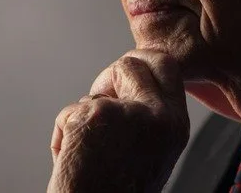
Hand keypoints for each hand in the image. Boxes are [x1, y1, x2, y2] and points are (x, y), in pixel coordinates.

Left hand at [48, 50, 189, 192]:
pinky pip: (70, 112)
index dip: (141, 66)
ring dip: (84, 113)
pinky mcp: (95, 116)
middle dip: (113, 73)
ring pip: (96, 89)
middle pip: (135, 61)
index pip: (167, 65)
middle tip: (100, 98)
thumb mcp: (151, 149)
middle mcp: (160, 115)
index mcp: (177, 125)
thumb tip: (124, 80)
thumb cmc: (116, 192)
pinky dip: (63, 134)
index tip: (123, 82)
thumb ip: (148, 115)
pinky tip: (70, 160)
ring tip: (85, 149)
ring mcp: (128, 113)